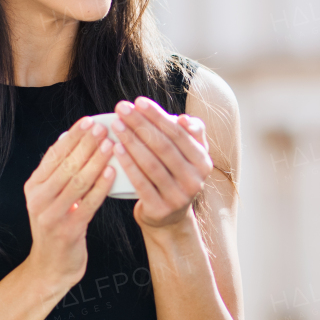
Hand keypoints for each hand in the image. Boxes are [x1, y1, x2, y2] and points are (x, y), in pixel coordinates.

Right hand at [22, 116, 114, 296]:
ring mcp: (51, 215)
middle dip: (86, 144)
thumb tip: (70, 137)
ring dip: (96, 161)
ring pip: (77, 181)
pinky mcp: (68, 230)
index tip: (89, 121)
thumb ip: (58, 172)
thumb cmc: (57, 225)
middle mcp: (39, 198)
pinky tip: (113, 172)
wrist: (51, 267)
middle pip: (66, 165)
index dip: (72, 136)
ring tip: (111, 145)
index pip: (54, 154)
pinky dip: (102, 186)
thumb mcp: (50, 197)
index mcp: (34, 186)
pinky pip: (88, 203)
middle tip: (104, 128)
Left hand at [111, 97, 212, 229]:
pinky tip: (116, 149)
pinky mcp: (160, 209)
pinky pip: (141, 183)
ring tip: (116, 125)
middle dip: (140, 124)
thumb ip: (190, 133)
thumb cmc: (174, 175)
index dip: (158, 116)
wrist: (168, 218)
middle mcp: (195, 180)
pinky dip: (128, 164)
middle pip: (163, 146)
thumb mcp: (189, 155)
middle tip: (122, 108)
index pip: (178, 133)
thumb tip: (182, 119)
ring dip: (131, 141)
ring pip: (151, 164)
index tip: (138, 101)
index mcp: (203, 162)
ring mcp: (179, 197)